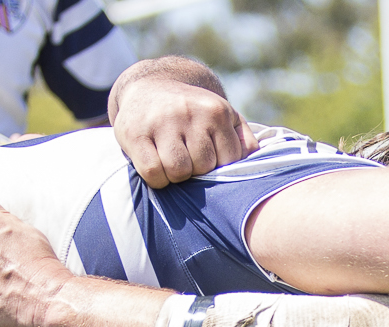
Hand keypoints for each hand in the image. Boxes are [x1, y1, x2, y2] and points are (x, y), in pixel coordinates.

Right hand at [112, 76, 256, 187]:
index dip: (219, 169)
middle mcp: (190, 112)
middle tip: (187, 160)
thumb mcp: (221, 115)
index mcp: (216, 111)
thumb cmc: (192, 112)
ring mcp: (162, 122)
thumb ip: (242, 137)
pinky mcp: (135, 133)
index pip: (228, 161)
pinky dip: (156, 179)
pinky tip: (156, 166)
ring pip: (179, 171)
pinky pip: (152, 171)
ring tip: (172, 163)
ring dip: (175, 176)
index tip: (208, 161)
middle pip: (203, 167)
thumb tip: (253, 158)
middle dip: (196, 172)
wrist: (148, 86)